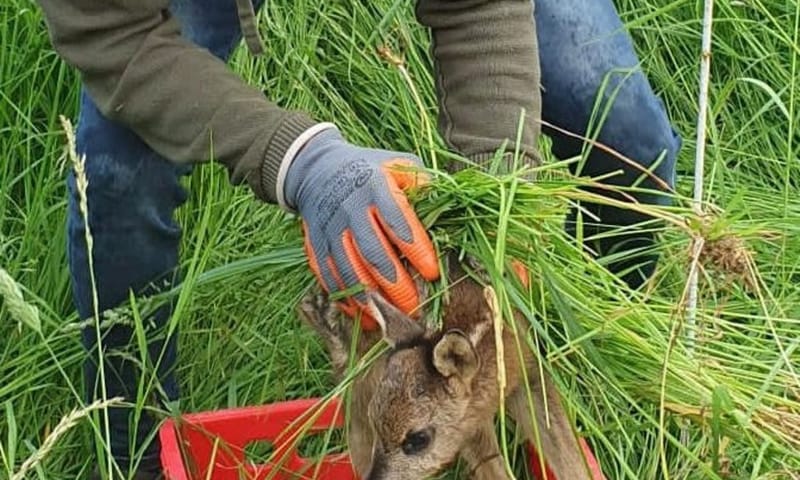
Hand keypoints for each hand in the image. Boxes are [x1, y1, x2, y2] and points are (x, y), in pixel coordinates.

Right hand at [282, 126, 439, 327]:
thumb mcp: (397, 164)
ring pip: (349, 270)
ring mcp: (330, 229)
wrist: (316, 168)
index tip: (432, 273)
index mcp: (375, 187)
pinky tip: (363, 315)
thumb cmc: (369, 170)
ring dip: (370, 298)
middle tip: (415, 308)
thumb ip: (421, 184)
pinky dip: (345, 299)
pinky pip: (328, 276)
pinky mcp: (315, 244)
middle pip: (373, 253)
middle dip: (395, 284)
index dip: (416, 249)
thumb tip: (444, 204)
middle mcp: (350, 210)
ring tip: (390, 318)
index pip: (398, 221)